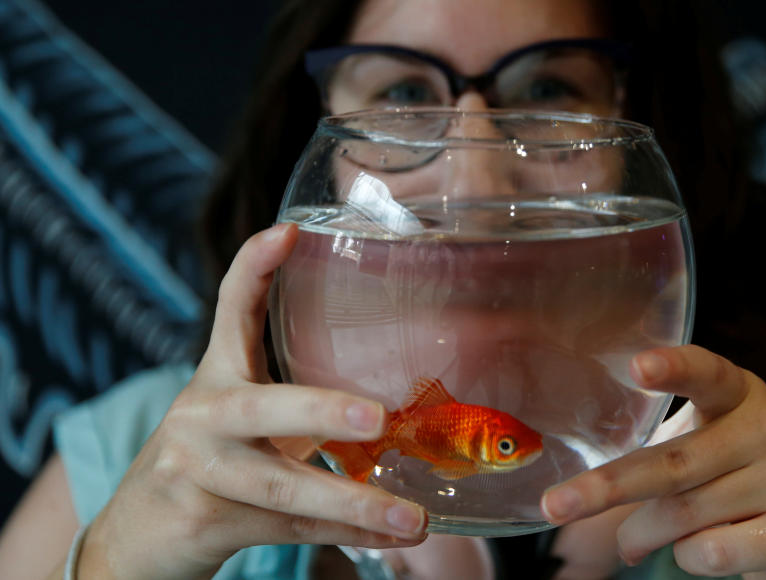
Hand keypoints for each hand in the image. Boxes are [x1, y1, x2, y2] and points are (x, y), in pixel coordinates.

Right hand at [78, 224, 426, 579]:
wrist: (135, 536)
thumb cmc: (210, 464)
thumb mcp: (242, 418)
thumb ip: (297, 403)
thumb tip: (398, 406)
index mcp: (216, 377)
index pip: (229, 312)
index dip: (253, 270)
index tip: (288, 232)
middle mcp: (199, 416)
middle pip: (258, 408)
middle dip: (320, 411)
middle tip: (376, 417)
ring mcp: (196, 471)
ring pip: (281, 486)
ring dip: (353, 504)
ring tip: (414, 517)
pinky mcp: (202, 521)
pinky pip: (289, 528)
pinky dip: (346, 536)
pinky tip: (391, 537)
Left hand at [541, 345, 765, 578]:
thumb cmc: (734, 483)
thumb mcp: (704, 452)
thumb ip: (657, 455)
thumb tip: (576, 496)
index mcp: (740, 394)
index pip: (707, 373)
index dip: (673, 368)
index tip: (638, 366)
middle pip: (674, 463)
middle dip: (606, 488)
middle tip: (555, 506)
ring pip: (684, 515)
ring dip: (642, 535)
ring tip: (634, 542)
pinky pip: (713, 551)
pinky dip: (689, 558)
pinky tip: (707, 549)